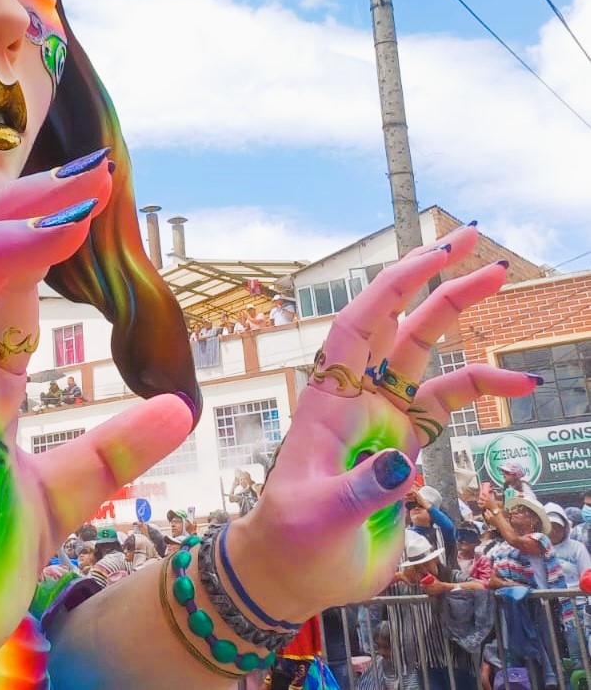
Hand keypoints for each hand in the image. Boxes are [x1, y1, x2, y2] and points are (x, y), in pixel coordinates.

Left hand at [226, 224, 536, 621]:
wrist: (294, 572)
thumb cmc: (292, 537)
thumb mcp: (318, 516)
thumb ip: (361, 491)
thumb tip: (401, 466)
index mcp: (328, 398)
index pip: (359, 325)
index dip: (392, 287)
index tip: (432, 254)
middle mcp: (357, 395)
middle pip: (396, 321)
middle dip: (430, 277)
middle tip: (475, 240)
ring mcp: (383, 417)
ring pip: (425, 352)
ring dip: (458, 316)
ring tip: (502, 281)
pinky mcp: (405, 445)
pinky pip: (448, 404)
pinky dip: (482, 388)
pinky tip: (520, 385)